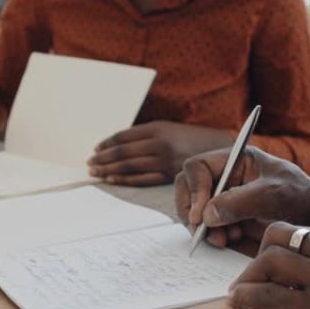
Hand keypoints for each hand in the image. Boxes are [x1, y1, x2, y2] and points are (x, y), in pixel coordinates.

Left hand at [88, 121, 232, 186]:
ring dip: (109, 169)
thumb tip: (118, 143)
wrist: (219, 148)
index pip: (124, 136)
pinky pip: (141, 179)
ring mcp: (163, 161)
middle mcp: (159, 144)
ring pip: (129, 166)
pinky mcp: (168, 175)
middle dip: (103, 158)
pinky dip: (124, 179)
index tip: (95, 149)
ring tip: (96, 172)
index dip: (107, 143)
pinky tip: (113, 179)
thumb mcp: (167, 128)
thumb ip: (146, 135)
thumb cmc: (188, 139)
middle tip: (90, 163)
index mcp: (157, 128)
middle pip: (123, 152)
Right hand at [175, 147, 309, 254]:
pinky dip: (212, 235)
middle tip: (203, 232)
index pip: (198, 167)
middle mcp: (224, 176)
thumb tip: (206, 215)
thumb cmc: (301, 197)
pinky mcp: (226, 217)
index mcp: (234, 159)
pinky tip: (229, 240)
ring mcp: (223, 196)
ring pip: (194, 209)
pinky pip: (206, 225)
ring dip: (203, 227)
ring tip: (223, 239)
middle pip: (188, 188)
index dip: (195, 189)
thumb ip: (239, 202)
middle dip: (193, 211)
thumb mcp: (274, 195)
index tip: (201, 214)